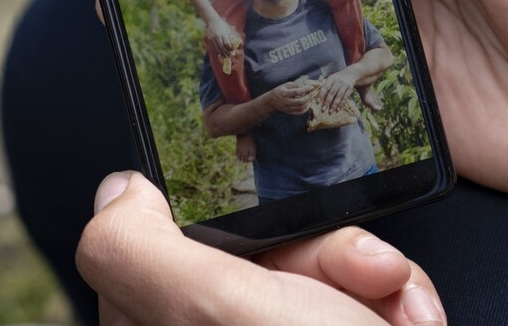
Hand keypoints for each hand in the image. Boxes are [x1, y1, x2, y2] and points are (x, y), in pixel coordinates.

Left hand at [77, 171, 446, 325]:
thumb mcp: (218, 315)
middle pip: (254, 251)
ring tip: (393, 318)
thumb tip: (113, 193)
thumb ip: (139, 251)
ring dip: (369, 283)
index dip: (224, 220)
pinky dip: (394, 305)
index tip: (267, 223)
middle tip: (358, 279)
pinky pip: (356, 295)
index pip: (169, 244)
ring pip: (315, 267)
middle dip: (323, 255)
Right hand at [206, 17, 240, 55]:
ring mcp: (213, 38)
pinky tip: (219, 52)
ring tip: (224, 55)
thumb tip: (234, 43)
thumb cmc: (221, 24)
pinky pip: (213, 46)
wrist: (212, 20)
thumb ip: (229, 36)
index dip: (229, 48)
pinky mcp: (209, 39)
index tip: (232, 51)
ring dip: (221, 53)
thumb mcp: (227, 29)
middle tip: (229, 55)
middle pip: (222, 47)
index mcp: (223, 34)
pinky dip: (217, 50)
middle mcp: (218, 36)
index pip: (227, 43)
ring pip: (217, 48)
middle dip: (226, 52)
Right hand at [267, 80, 315, 114]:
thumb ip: (294, 85)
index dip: (305, 89)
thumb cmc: (280, 91)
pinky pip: (299, 113)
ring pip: (300, 108)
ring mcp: (288, 108)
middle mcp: (286, 101)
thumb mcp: (285, 85)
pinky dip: (305, 109)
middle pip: (300, 101)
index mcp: (284, 93)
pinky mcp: (289, 112)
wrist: (272, 101)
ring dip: (307, 103)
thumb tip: (304, 85)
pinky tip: (307, 105)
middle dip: (308, 97)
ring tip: (309, 98)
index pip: (297, 92)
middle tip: (311, 93)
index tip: (312, 87)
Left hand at [319, 71, 355, 111]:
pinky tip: (338, 109)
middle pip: (332, 92)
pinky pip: (345, 98)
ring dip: (334, 105)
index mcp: (331, 78)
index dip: (321, 94)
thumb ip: (324, 85)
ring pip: (339, 96)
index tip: (317, 102)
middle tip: (323, 109)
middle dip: (327, 102)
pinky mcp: (350, 89)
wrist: (349, 75)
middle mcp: (338, 81)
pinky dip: (341, 104)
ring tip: (331, 111)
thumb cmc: (336, 79)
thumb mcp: (330, 78)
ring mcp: (345, 85)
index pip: (325, 87)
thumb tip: (315, 93)